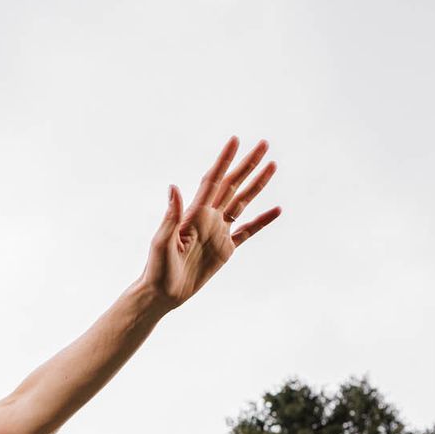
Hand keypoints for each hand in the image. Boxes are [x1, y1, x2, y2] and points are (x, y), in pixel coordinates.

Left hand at [140, 138, 280, 309]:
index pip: (213, 180)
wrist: (163, 293)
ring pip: (242, 202)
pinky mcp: (226, 249)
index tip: (235, 140)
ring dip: (257, 184)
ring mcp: (219, 232)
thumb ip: (171, 216)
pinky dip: (263, 220)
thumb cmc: (157, 269)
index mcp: (194, 214)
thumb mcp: (162, 242)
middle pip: (232, 185)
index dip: (224, 160)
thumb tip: (173, 187)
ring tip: (272, 165)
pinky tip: (277, 209)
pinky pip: (248, 231)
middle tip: (264, 144)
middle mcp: (208, 218)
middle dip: (248, 164)